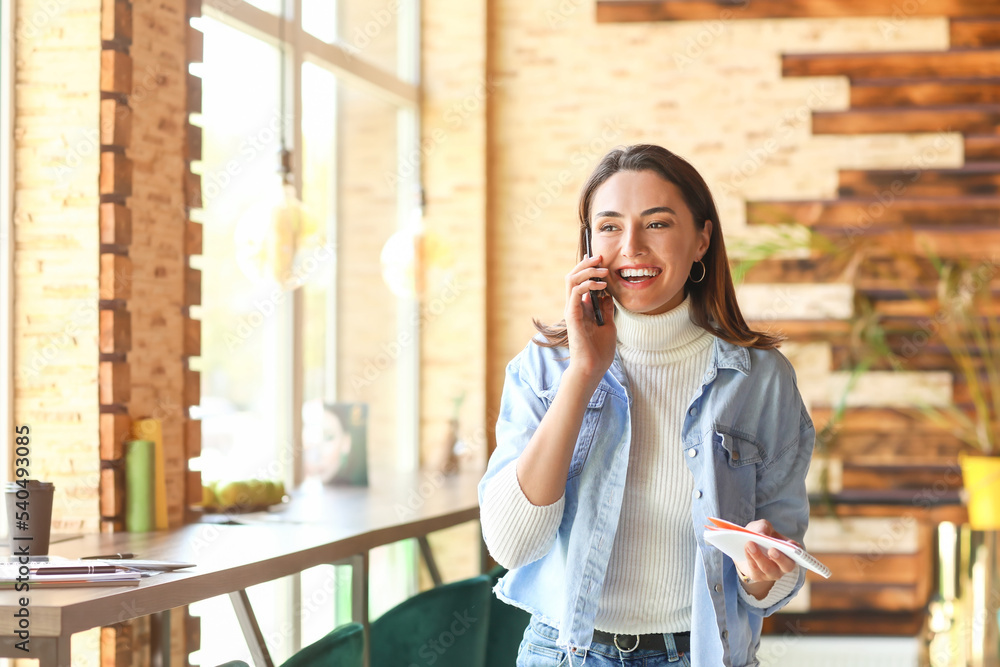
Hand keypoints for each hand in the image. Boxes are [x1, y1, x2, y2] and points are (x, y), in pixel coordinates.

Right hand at [564, 253, 615, 382]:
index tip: (600, 259)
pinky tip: (601, 286)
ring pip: (571, 280)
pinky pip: (575, 292)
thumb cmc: (599, 351)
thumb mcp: (609, 325)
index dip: (588, 268)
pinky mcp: (572, 315)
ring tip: (602, 269)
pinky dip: (587, 285)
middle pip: (573, 276)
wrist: (593, 368)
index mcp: (582, 307)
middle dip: (586, 264)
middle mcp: (574, 306)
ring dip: (587, 270)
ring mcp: (572, 310)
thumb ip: (607, 309)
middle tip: (601, 257)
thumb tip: (608, 295)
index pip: (580, 281)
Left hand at [734, 519, 798, 583]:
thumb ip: (764, 527)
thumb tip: (762, 535)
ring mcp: (772, 573)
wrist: (744, 545)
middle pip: (787, 566)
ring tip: (750, 544)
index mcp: (790, 552)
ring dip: (759, 556)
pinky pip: (755, 570)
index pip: (798, 553)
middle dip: (780, 558)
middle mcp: (784, 565)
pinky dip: (750, 558)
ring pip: (768, 568)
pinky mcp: (758, 576)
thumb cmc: (759, 535)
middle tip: (772, 550)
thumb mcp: (762, 527)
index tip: (791, 544)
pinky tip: (746, 549)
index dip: (796, 549)